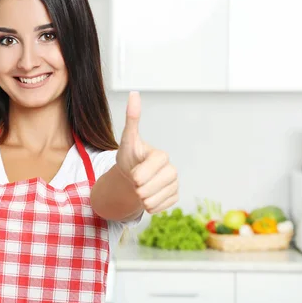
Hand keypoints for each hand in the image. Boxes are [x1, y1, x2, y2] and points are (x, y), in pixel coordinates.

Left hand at [116, 92, 177, 213]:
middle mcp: (171, 170)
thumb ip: (131, 119)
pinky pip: (159, 209)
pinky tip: (147, 196)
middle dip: (137, 189)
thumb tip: (134, 93)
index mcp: (161, 156)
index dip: (136, 175)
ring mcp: (174, 184)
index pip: (146, 172)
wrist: (131, 176)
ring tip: (140, 189)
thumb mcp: (127, 140)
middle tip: (135, 182)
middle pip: (150, 189)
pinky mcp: (174, 197)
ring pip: (153, 201)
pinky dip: (149, 206)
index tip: (132, 173)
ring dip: (142, 199)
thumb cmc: (129, 157)